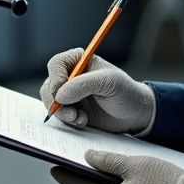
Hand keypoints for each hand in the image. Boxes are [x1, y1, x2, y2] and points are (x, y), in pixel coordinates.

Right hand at [39, 49, 155, 133]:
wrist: (134, 115)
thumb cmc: (126, 93)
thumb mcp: (108, 82)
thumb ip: (83, 85)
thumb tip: (60, 95)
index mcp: (80, 61)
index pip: (56, 64)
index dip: (55, 79)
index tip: (61, 94)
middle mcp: (71, 76)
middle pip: (49, 85)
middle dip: (56, 101)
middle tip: (71, 113)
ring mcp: (69, 94)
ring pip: (50, 101)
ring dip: (62, 113)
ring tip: (80, 118)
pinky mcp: (71, 110)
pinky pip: (58, 115)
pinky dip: (67, 120)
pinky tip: (83, 121)